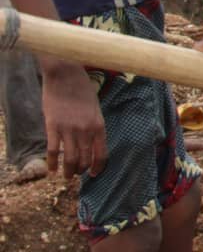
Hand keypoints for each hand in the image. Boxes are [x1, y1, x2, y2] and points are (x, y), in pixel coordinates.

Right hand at [39, 60, 106, 178]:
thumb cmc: (82, 89)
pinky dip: (52, 163)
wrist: (66, 74)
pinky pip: (53, 150)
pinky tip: (51, 170)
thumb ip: (94, 126)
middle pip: (84, 159)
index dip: (97, 167)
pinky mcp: (53, 126)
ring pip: (69, 159)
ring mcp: (69, 129)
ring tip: (66, 177)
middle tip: (77, 174)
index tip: (93, 174)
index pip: (101, 154)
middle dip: (81, 170)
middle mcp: (86, 130)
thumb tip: (90, 143)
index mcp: (99, 126)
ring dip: (68, 171)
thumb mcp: (95, 108)